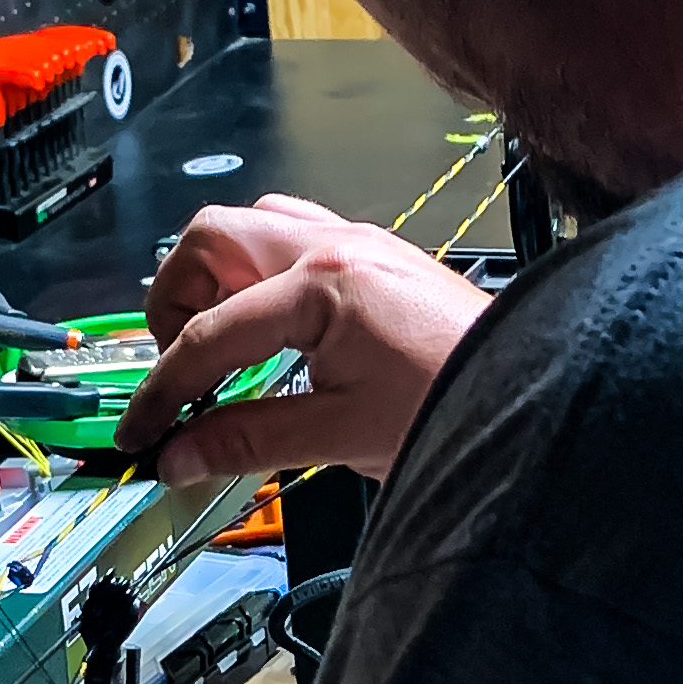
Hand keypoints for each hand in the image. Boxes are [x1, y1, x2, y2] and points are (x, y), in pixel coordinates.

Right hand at [118, 194, 490, 482]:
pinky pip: (293, 238)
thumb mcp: (341, 435)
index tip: (144, 432)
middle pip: (209, 240)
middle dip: (176, 303)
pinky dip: (261, 276)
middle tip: (180, 368)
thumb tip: (180, 456)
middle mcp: (333, 244)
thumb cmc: (458, 402)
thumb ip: (248, 442)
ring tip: (220, 347)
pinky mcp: (374, 254)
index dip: (165, 391)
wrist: (538, 391)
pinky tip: (270, 331)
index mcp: (320, 285)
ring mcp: (355, 240)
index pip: (208, 335)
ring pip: (251, 227)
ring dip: (217, 280)